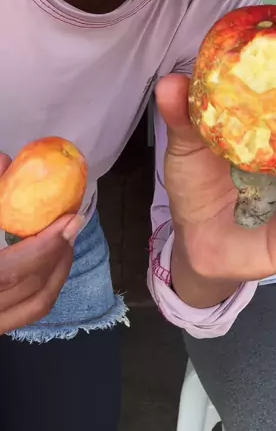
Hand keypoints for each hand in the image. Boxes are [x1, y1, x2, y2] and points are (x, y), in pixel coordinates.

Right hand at [0, 154, 83, 334]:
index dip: (44, 246)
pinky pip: (25, 313)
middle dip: (58, 254)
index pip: (11, 272)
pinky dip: (45, 287)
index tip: (69, 218)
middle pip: (31, 290)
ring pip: (35, 306)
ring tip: (65, 239)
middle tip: (71, 224)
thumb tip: (4, 160)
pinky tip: (50, 263)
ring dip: (57, 272)